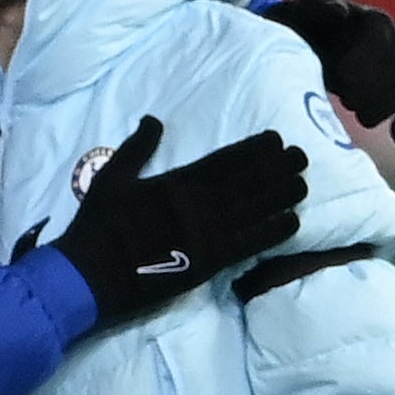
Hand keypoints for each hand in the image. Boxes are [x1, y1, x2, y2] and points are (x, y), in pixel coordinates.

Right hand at [53, 118, 306, 325]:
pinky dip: (273, 231)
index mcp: (176, 182)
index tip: (276, 138)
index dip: (254, 148)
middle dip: (277, 167)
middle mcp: (199, 204)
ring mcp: (207, 234)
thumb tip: (154, 120)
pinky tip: (293, 220)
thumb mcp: (112, 176)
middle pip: (249, 181)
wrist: (91, 275)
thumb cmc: (99, 225)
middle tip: (301, 155)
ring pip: (257, 209)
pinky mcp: (210, 263)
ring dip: (282, 195)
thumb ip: (137, 147)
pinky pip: (251, 244)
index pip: (225, 159)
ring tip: (303, 182)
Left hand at [263, 0, 394, 142]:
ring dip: (378, 107)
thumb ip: (318, 7)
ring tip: (353, 109)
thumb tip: (340, 10)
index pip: (382, 42)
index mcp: (375, 20)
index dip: (364, 61)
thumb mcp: (303, 12)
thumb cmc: (303, 25)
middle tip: (345, 98)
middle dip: (370, 89)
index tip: (342, 77)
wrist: (308, 43)